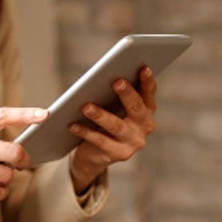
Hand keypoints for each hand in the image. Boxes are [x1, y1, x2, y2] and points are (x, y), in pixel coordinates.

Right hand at [0, 107, 47, 220]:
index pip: (2, 115)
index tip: (46, 115)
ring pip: (5, 174)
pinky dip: (0, 192)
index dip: (26, 114)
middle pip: (13, 151)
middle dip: (24, 159)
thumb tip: (9, 146)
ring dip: (9, 178)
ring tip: (1, 177)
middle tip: (22, 162)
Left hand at [69, 66, 156, 192]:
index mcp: (147, 110)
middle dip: (127, 94)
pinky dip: (85, 132)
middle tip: (116, 81)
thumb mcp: (113, 106)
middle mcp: (145, 126)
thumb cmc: (105, 121)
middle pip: (136, 108)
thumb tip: (104, 76)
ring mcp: (133, 142)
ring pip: (116, 126)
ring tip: (86, 106)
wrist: (96, 154)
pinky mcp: (119, 154)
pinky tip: (73, 124)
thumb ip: (115, 94)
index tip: (143, 67)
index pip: (149, 93)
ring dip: (100, 115)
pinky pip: (100, 141)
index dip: (147, 81)